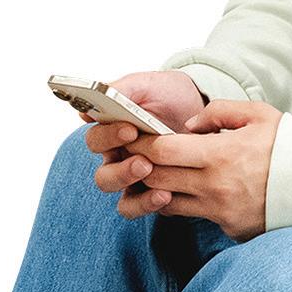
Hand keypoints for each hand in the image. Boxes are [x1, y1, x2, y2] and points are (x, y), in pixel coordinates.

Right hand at [79, 70, 206, 217]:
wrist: (197, 107)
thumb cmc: (167, 94)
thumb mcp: (146, 85)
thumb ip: (121, 89)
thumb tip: (95, 99)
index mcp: (109, 130)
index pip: (95, 139)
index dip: (108, 137)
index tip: (130, 130)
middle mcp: (116, 156)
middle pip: (103, 175)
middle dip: (121, 170)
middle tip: (144, 161)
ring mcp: (131, 176)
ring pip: (117, 194)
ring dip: (131, 185)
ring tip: (152, 173)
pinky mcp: (149, 192)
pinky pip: (135, 207)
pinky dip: (146, 204)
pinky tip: (165, 194)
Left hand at [123, 99, 283, 242]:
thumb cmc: (287, 145)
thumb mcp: (255, 113)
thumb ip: (216, 112)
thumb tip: (188, 126)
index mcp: (220, 155)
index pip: (162, 152)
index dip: (141, 143)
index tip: (131, 135)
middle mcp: (215, 187)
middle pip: (157, 179)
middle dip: (139, 165)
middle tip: (131, 153)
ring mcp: (221, 211)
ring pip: (168, 202)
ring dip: (154, 187)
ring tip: (149, 171)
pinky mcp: (229, 228)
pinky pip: (193, 215)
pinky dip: (179, 202)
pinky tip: (177, 187)